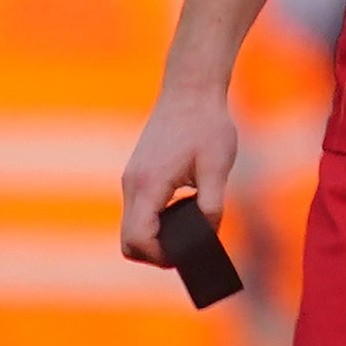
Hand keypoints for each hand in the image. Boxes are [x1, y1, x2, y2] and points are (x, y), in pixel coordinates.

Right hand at [120, 81, 237, 261]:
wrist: (190, 88)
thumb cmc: (206, 124)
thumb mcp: (217, 167)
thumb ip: (211, 206)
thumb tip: (207, 236)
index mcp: (149, 184)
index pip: (138, 238)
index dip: (161, 256)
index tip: (186, 254)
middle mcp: (133, 183)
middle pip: (128, 241)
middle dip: (154, 253)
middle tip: (187, 249)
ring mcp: (132, 179)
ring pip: (131, 227)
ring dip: (155, 237)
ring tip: (188, 233)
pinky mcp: (138, 173)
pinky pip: (138, 211)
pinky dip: (154, 222)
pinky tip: (181, 214)